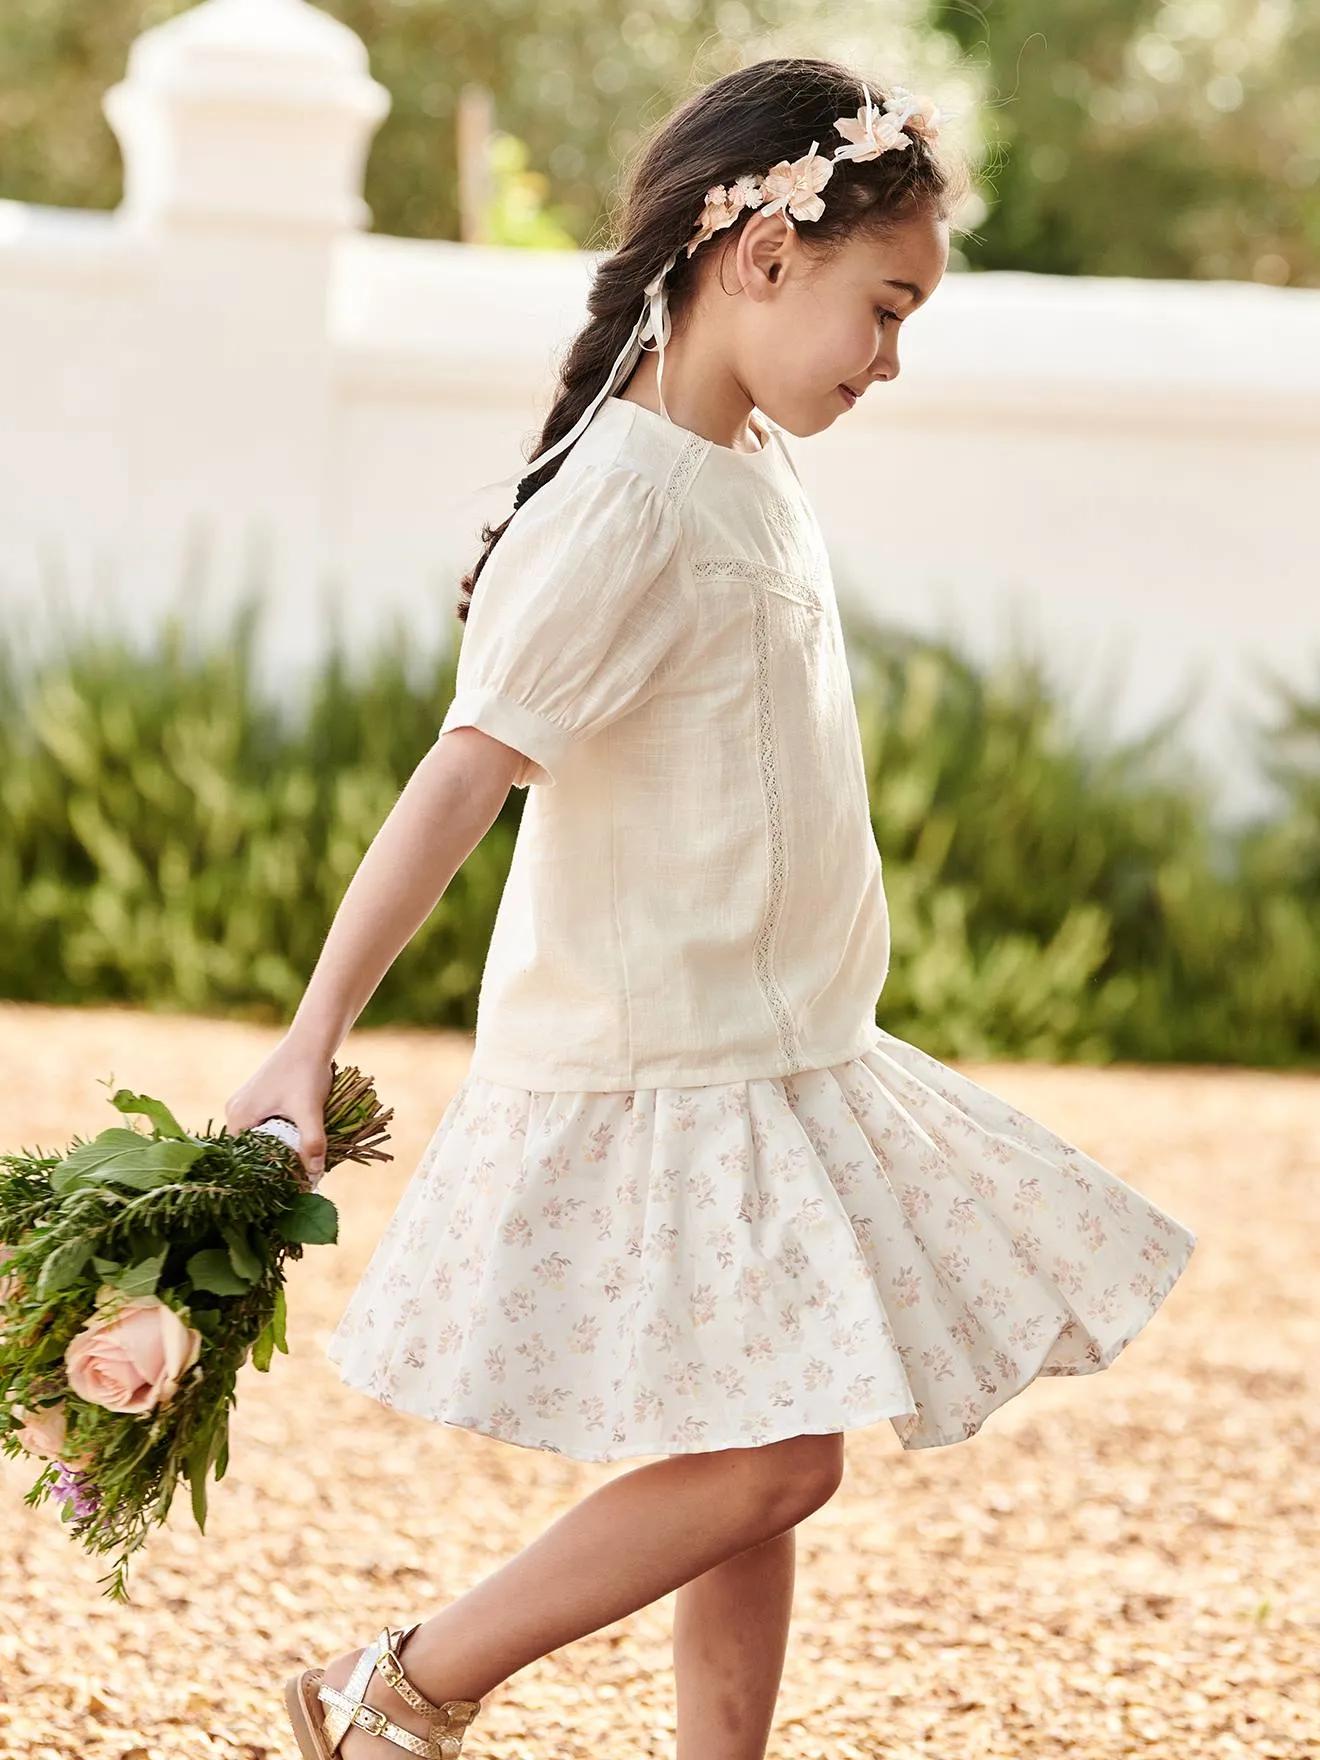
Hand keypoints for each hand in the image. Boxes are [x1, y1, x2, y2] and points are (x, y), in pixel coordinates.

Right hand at [225, 1037, 333, 1184]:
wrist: (311, 1042)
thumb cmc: (306, 1073)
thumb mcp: (309, 1111)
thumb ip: (311, 1142)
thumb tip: (314, 1176)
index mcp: (238, 1116)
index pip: (246, 1158)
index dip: (266, 1173)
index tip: (287, 1183)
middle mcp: (235, 1111)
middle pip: (253, 1149)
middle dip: (274, 1161)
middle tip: (298, 1175)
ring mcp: (245, 1103)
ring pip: (261, 1137)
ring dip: (279, 1148)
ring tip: (300, 1160)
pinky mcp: (258, 1098)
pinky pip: (266, 1125)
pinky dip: (281, 1134)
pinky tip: (299, 1139)